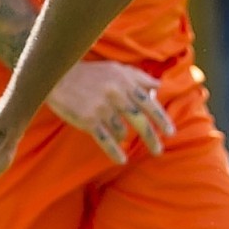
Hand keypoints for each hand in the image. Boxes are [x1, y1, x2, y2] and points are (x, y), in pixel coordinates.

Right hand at [45, 61, 174, 161]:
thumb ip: (139, 77)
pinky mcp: (88, 120)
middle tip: (158, 151)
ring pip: (121, 130)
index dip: (161, 119)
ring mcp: (102, 108)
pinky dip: (114, 151)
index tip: (171, 132)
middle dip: (151, 137)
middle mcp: (116, 95)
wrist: (58, 76)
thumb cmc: (91, 73)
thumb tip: (158, 86)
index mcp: (125, 82)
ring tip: (121, 136)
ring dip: (124, 136)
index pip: (149, 103)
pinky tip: (121, 160)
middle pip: (139, 120)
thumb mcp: (117, 68)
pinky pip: (105, 140)